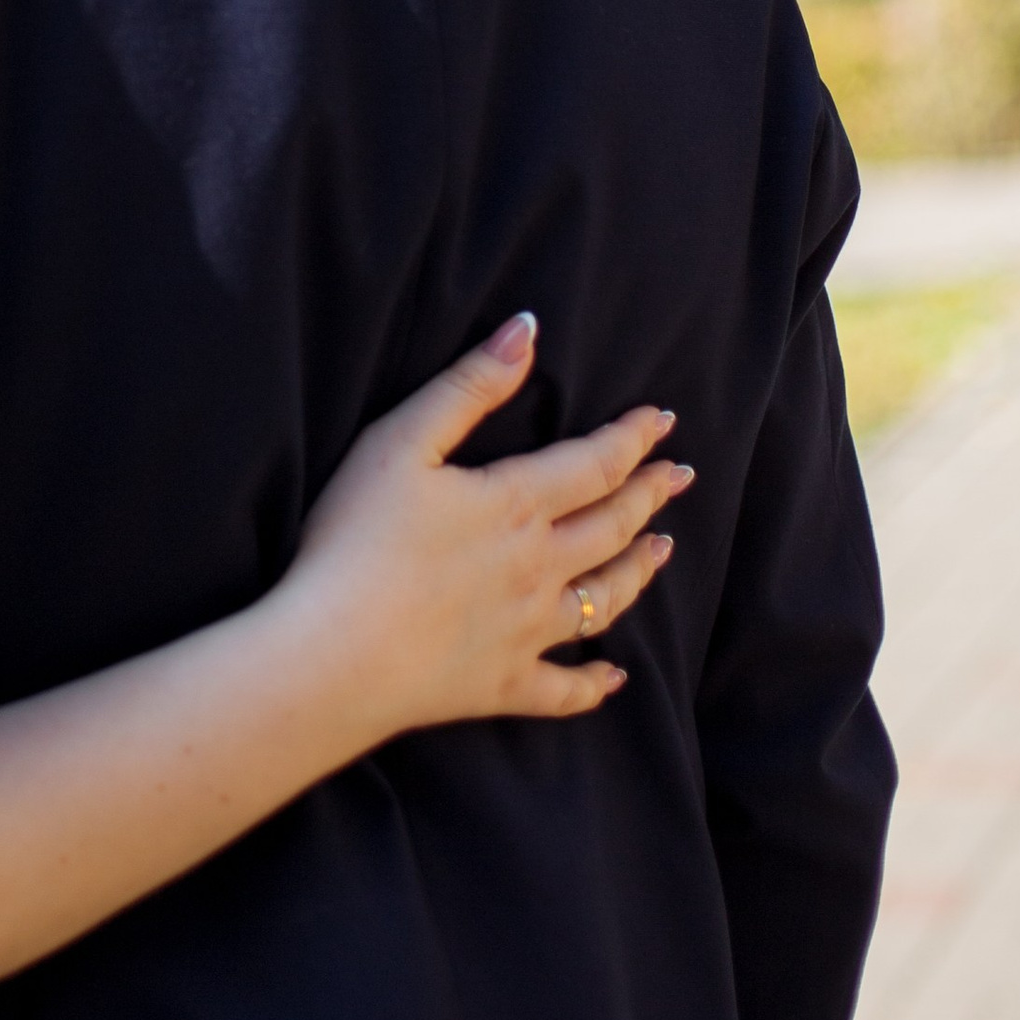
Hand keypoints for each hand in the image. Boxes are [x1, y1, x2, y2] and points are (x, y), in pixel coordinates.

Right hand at [284, 315, 689, 740]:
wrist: (339, 652)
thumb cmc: (357, 538)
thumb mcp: (402, 442)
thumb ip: (468, 386)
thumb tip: (527, 330)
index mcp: (516, 504)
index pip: (594, 463)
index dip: (632, 438)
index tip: (662, 420)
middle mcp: (539, 567)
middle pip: (612, 526)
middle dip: (649, 495)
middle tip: (680, 476)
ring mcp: (527, 631)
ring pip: (604, 600)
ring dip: (639, 571)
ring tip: (664, 550)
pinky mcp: (504, 684)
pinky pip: (565, 689)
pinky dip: (596, 682)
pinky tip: (616, 676)